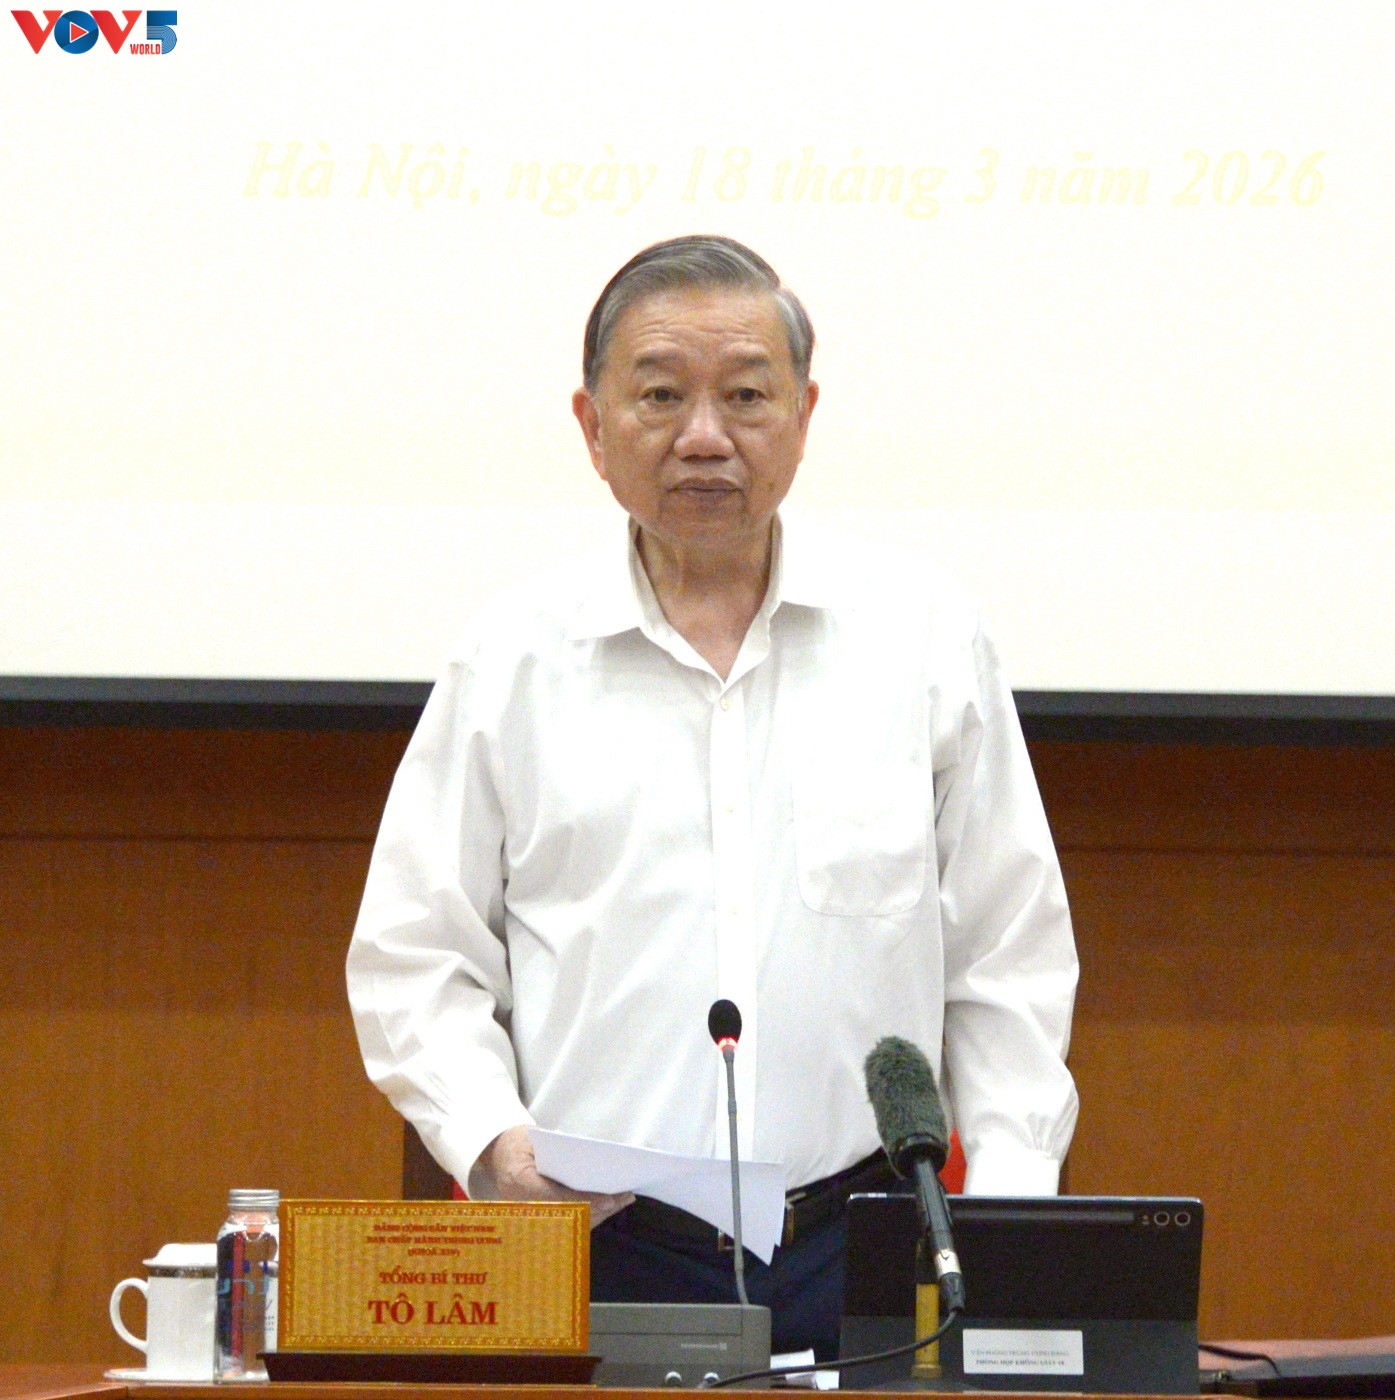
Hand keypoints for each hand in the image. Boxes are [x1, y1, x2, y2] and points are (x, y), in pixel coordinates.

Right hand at [480, 1125, 634, 1227]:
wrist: (499, 1155)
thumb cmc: (519, 1142)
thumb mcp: (533, 1136)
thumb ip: (556, 1147)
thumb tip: (588, 1158)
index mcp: (518, 1179)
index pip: (556, 1198)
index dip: (584, 1202)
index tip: (608, 1200)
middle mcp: (522, 1205)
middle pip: (567, 1216)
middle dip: (597, 1209)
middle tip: (622, 1199)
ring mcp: (529, 1217)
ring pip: (570, 1224)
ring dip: (598, 1214)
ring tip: (622, 1201)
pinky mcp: (539, 1221)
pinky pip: (567, 1224)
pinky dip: (589, 1216)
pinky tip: (608, 1206)